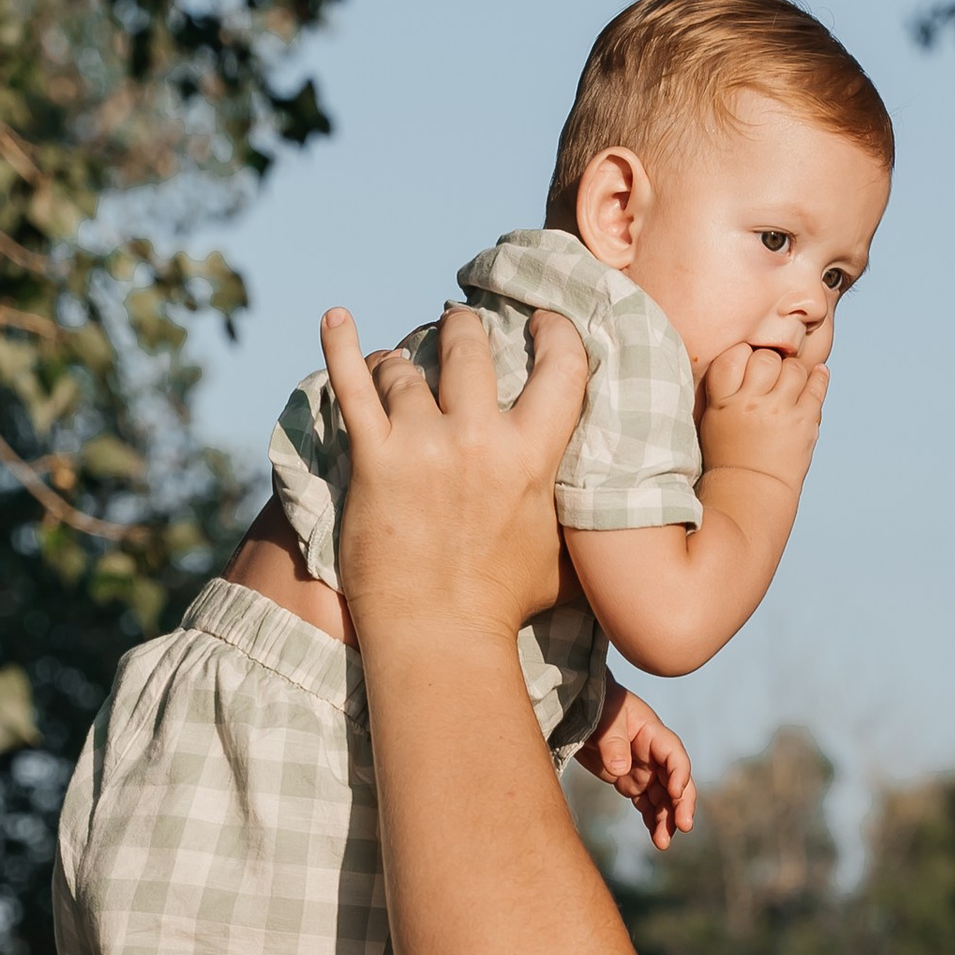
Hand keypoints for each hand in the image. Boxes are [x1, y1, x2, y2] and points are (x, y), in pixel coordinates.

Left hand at [318, 301, 585, 649]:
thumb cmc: (503, 606)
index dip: (553, 332)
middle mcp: (478, 437)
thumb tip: (618, 516)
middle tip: (455, 329)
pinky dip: (340, 346)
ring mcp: (421, 444)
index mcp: (532, 455)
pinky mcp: (373, 459)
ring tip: (397, 366)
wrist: (440, 636)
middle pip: (470, 346)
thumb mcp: (562, 556)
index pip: (560, 366)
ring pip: (407, 368)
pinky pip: (350, 386)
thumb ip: (578, 518)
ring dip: (401, 363)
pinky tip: (336, 318)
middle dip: (462, 331)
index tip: (542, 322)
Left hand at [579, 685, 696, 849]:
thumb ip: (612, 742)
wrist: (579, 709)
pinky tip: (657, 838)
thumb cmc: (596, 706)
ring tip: (663, 843)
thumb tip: (620, 770)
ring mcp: (644, 770)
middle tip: (683, 826)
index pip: (674, 756)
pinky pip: (646, 804)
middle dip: (681, 805)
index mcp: (653, 734)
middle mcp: (654, 755)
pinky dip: (652, 821)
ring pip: (663, 799)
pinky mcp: (631, 782)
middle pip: (675, 782)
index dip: (679, 774)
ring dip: (666, 820)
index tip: (676, 793)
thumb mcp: (604, 719)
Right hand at [696, 338, 828, 495]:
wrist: (751, 491)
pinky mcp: (804, 422)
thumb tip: (751, 349)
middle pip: (767, 357)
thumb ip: (726, 385)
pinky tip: (817, 374)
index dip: (744, 354)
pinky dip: (819, 377)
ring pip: (794, 368)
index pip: (735, 354)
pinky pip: (817, 387)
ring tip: (788, 385)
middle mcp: (751, 403)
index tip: (747, 365)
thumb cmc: (728, 453)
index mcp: (723, 401)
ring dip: (793, 372)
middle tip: (770, 378)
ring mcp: (780, 412)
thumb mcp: (713, 417)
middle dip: (771, 363)